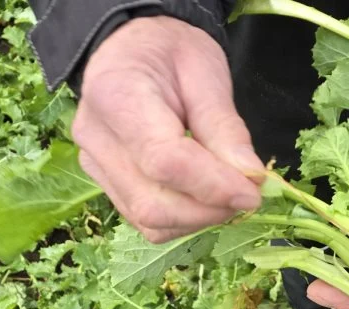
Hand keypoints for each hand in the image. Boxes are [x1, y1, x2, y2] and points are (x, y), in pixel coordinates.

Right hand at [74, 17, 263, 243]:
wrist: (131, 48)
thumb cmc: (169, 52)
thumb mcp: (206, 72)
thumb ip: (225, 127)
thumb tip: (250, 179)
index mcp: (116, 96)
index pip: (164, 160)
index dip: (213, 185)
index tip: (253, 191)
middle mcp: (96, 138)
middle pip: (153, 203)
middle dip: (209, 209)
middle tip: (247, 193)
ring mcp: (95, 166)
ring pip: (150, 221)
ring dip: (199, 219)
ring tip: (227, 192)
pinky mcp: (104, 184)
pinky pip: (146, 221)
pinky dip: (183, 219)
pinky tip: (204, 197)